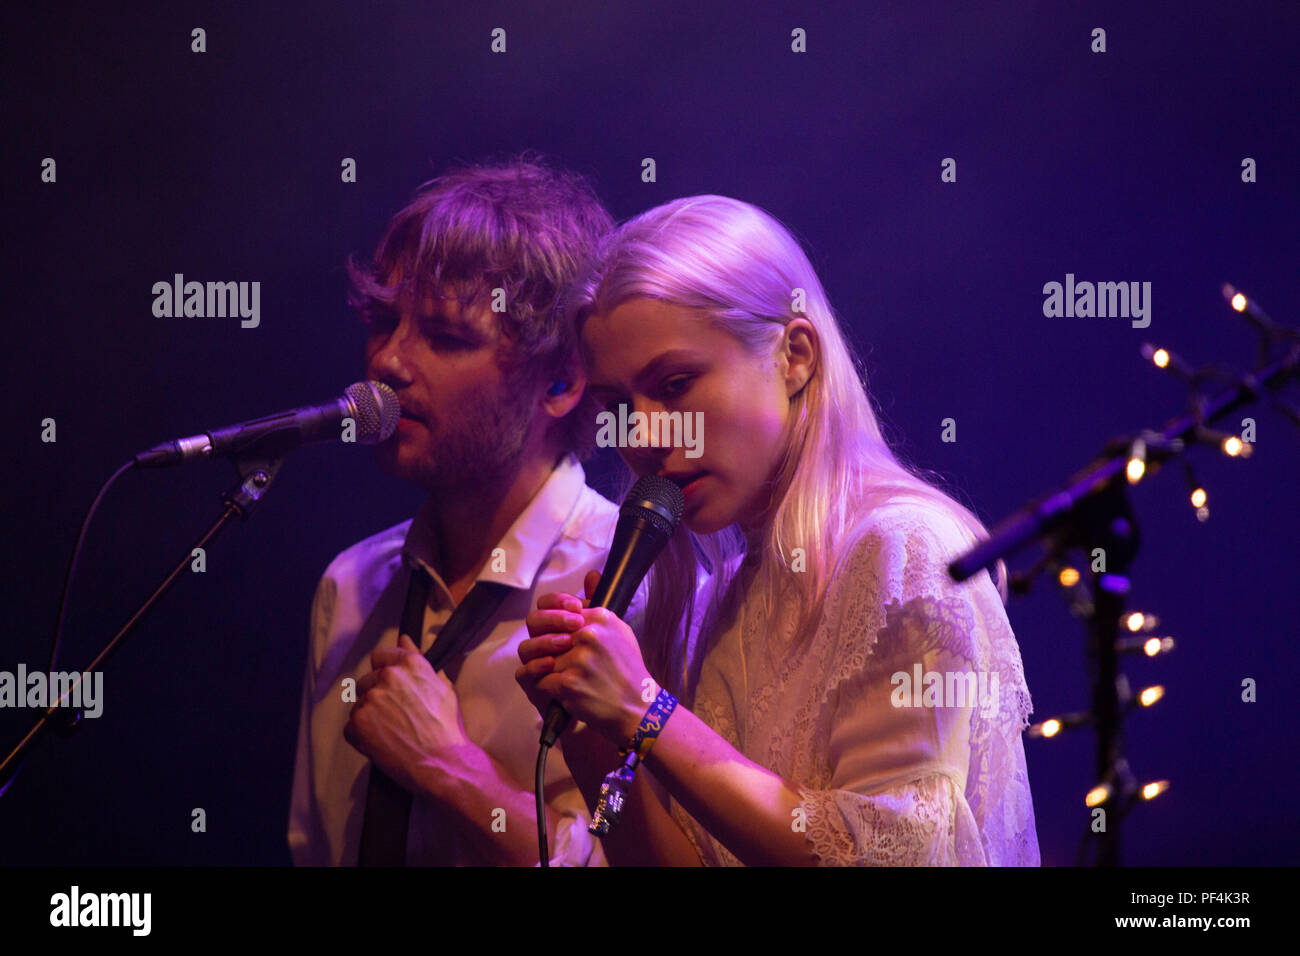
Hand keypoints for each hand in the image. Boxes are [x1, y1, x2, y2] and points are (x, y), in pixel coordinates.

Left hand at [344, 634, 473, 793]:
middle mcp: (388, 676)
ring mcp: (370, 700)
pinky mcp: (357, 723)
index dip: (384, 673)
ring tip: (391, 733)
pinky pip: (351, 727)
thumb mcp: (442, 686)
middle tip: (395, 717)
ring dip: (369, 717)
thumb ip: (418, 659)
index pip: (380, 656)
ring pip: (359, 705)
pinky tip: (382, 743)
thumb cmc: (447, 728)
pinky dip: (362, 736)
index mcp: (409, 664)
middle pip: (366, 682)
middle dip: (376, 697)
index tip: (390, 688)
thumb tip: (403, 637)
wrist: (442, 762)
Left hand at [515, 571, 648, 744]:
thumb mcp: (620, 630)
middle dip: (552, 652)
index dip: (552, 625)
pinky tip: (567, 693)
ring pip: (543, 660)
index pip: (558, 611)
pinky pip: (541, 681)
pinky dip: (551, 689)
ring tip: (570, 679)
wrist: (638, 708)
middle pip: (548, 637)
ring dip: (552, 672)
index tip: (560, 639)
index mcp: (600, 617)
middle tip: (562, 662)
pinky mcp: (568, 682)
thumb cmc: (628, 670)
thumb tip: (590, 574)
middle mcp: (588, 634)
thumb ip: (598, 606)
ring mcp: (577, 659)